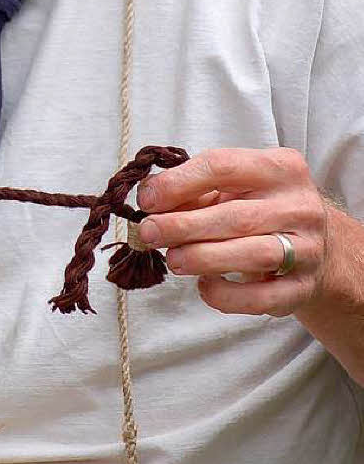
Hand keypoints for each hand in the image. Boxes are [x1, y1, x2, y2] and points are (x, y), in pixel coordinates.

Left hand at [136, 147, 328, 316]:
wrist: (316, 246)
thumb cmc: (260, 208)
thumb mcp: (234, 187)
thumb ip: (195, 190)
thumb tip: (150, 197)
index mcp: (280, 167)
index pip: (222, 166)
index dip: (179, 183)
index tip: (148, 199)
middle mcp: (299, 205)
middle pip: (237, 215)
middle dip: (184, 226)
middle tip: (149, 232)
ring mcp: (308, 248)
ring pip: (253, 255)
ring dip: (203, 258)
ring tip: (173, 259)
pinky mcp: (303, 288)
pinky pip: (263, 298)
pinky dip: (227, 295)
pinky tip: (204, 286)